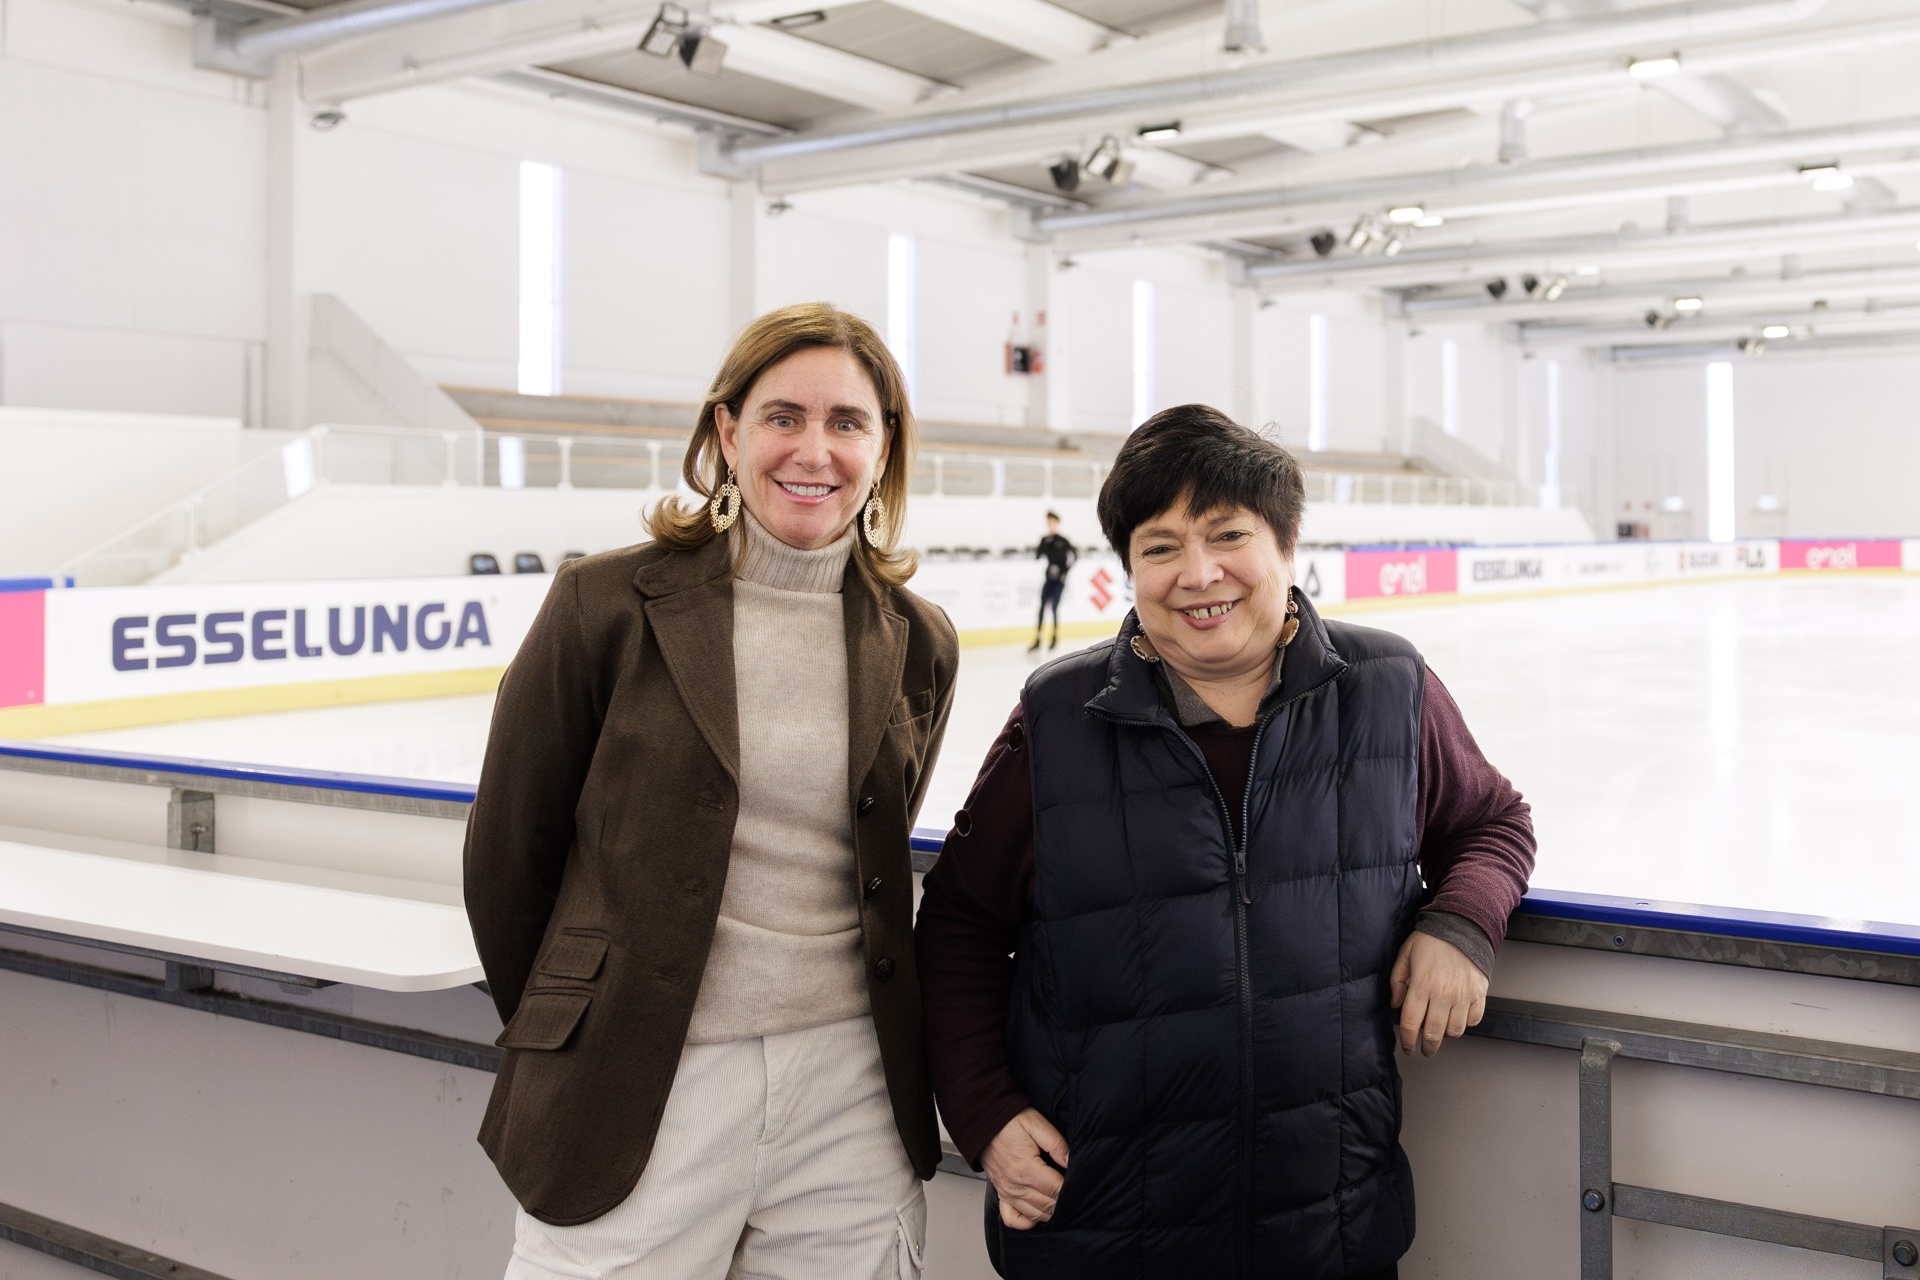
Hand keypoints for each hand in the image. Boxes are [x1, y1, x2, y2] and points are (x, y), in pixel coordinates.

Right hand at [982, 1107, 1070, 1229]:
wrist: (983, 1122)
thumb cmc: (1010, 1122)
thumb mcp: (1037, 1124)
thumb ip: (1056, 1145)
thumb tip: (1071, 1163)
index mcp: (1026, 1169)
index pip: (1056, 1190)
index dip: (1070, 1188)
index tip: (1077, 1181)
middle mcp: (1016, 1186)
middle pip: (1048, 1206)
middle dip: (1063, 1201)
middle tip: (1071, 1190)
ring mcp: (1007, 1192)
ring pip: (1035, 1215)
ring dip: (1050, 1211)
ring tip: (1059, 1198)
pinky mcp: (1001, 1194)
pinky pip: (1013, 1220)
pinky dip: (1027, 1222)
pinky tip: (1037, 1211)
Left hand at [1389, 930, 1488, 1057]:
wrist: (1463, 926)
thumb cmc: (1432, 939)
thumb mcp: (1405, 954)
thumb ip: (1396, 980)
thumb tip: (1395, 1004)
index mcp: (1422, 985)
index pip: (1411, 1023)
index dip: (1407, 1041)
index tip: (1407, 1048)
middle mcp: (1443, 994)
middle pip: (1433, 1033)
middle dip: (1427, 1047)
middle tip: (1425, 1050)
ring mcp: (1463, 996)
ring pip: (1455, 1031)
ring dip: (1446, 1036)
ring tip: (1441, 1032)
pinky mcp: (1479, 994)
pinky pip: (1474, 1020)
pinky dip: (1466, 1024)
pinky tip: (1458, 1019)